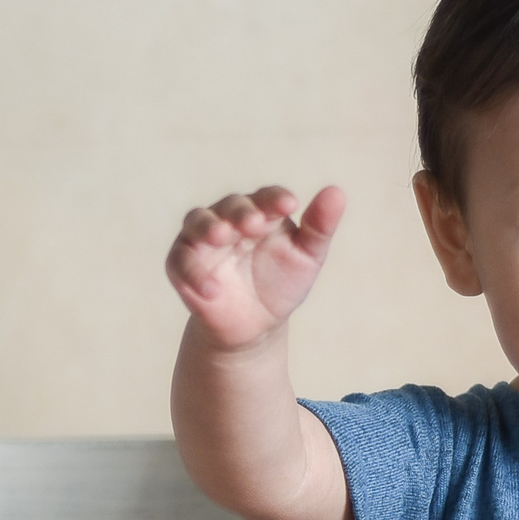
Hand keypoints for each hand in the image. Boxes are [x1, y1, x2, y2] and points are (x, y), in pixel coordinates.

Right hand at [166, 185, 346, 350]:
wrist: (254, 327)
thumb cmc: (280, 284)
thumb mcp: (306, 258)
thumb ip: (319, 227)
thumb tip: (337, 192)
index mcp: (261, 211)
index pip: (267, 197)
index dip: (275, 199)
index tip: (290, 205)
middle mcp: (228, 218)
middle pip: (231, 205)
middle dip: (241, 212)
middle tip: (255, 224)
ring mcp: (202, 239)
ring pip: (197, 221)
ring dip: (209, 227)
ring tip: (222, 237)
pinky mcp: (181, 264)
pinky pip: (180, 261)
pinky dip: (193, 272)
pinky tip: (213, 290)